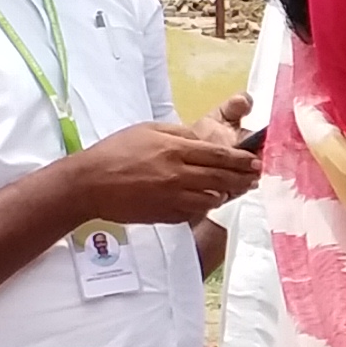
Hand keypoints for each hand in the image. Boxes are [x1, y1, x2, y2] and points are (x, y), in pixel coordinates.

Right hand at [61, 118, 261, 226]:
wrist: (89, 184)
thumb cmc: (115, 153)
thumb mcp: (147, 131)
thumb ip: (177, 134)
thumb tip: (200, 139)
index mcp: (175, 150)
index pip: (218, 155)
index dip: (241, 160)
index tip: (256, 161)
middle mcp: (178, 175)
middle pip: (221, 178)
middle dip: (243, 178)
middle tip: (256, 177)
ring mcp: (173, 198)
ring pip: (212, 199)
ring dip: (226, 194)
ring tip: (235, 189)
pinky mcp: (166, 215)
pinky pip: (194, 212)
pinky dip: (205, 206)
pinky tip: (208, 200)